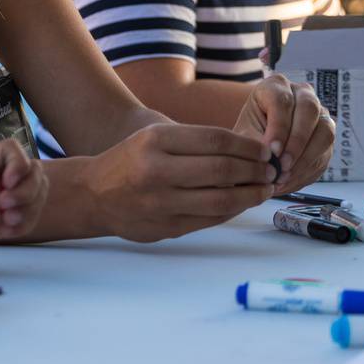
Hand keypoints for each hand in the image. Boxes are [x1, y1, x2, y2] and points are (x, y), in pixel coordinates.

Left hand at [0, 140, 47, 246]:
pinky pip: (33, 215)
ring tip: (7, 221)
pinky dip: (26, 224)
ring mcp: (8, 196)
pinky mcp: (9, 217)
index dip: (18, 163)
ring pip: (39, 190)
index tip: (7, 183)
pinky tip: (6, 232)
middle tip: (4, 206)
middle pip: (34, 170)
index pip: (11, 148)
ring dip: (30, 207)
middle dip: (27, 190)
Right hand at [84, 122, 278, 241]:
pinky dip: (232, 211)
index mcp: (156, 140)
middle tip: (270, 170)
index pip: (216, 140)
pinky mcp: (165, 227)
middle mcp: (156, 170)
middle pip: (222, 170)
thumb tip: (249, 150)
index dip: (247, 146)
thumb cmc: (133, 160)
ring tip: (264, 189)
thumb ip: (196, 141)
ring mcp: (160, 202)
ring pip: (220, 200)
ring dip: (250, 195)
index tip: (264, 150)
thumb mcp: (156, 136)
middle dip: (255, 171)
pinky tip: (242, 203)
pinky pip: (210, 220)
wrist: (93, 194)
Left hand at [232, 73, 332, 193]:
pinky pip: (326, 150)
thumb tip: (272, 161)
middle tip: (282, 166)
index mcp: (275, 86)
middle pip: (309, 109)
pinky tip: (291, 180)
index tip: (272, 151)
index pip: (282, 100)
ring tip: (286, 176)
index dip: (279, 127)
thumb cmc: (247, 138)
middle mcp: (301, 94)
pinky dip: (308, 168)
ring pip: (324, 130)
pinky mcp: (326, 135)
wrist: (258, 149)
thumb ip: (256, 146)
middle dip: (296, 141)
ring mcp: (319, 112)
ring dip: (306, 157)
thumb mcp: (244, 139)